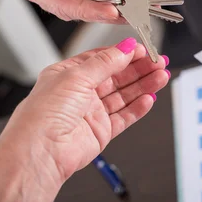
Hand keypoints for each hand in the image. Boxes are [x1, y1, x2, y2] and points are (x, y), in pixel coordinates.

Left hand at [0, 38, 169, 201]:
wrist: (40, 153)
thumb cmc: (43, 115)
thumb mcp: (76, 76)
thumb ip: (105, 62)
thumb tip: (125, 47)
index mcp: (68, 75)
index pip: (102, 59)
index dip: (124, 54)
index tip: (143, 49)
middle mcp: (80, 93)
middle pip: (117, 76)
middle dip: (139, 68)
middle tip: (158, 62)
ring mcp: (92, 113)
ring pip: (124, 95)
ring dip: (143, 85)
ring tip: (161, 76)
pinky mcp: (101, 131)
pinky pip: (125, 116)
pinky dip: (138, 107)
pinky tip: (149, 98)